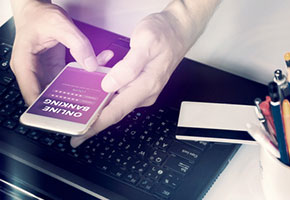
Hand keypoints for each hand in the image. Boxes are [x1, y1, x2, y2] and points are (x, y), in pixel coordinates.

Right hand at [10, 0, 97, 104]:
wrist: (37, 9)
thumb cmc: (39, 16)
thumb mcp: (60, 25)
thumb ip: (78, 44)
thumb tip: (91, 65)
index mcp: (24, 64)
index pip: (32, 93)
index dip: (45, 109)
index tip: (61, 117)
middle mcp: (33, 71)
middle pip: (47, 96)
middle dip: (66, 104)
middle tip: (84, 110)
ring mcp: (44, 72)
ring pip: (60, 90)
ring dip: (77, 91)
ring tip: (94, 94)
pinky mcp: (54, 69)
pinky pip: (68, 79)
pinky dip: (81, 77)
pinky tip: (95, 72)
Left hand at [71, 13, 186, 146]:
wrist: (178, 30)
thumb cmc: (164, 34)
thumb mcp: (145, 44)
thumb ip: (128, 67)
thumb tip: (109, 85)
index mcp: (146, 85)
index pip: (117, 111)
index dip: (97, 124)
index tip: (81, 134)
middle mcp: (145, 92)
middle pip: (114, 111)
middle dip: (94, 119)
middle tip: (74, 124)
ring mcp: (143, 90)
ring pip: (116, 101)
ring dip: (98, 103)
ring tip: (81, 104)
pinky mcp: (140, 85)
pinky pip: (120, 92)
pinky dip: (106, 92)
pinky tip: (97, 85)